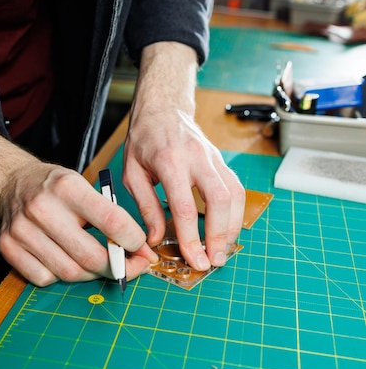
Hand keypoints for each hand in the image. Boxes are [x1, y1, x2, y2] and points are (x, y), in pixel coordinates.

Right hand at [0, 161, 157, 286]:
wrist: (14, 182)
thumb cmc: (57, 187)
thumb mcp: (86, 186)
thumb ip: (111, 215)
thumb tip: (139, 249)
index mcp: (68, 187)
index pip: (112, 223)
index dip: (134, 242)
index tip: (143, 250)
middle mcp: (43, 208)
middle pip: (91, 257)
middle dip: (119, 268)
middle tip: (131, 267)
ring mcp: (22, 230)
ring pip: (70, 273)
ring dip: (93, 274)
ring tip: (101, 264)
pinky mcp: (8, 247)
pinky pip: (45, 278)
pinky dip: (62, 276)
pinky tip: (68, 260)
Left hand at [122, 42, 244, 271]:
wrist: (164, 109)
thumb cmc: (144, 140)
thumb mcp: (132, 173)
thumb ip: (145, 207)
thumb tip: (156, 239)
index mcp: (169, 161)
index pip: (185, 207)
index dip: (191, 237)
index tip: (195, 259)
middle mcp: (197, 158)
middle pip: (220, 199)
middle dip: (221, 234)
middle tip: (214, 259)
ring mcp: (214, 158)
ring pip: (235, 194)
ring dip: (232, 226)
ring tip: (222, 250)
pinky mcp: (222, 161)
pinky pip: (237, 189)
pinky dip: (235, 213)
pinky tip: (226, 230)